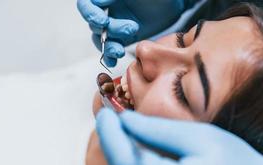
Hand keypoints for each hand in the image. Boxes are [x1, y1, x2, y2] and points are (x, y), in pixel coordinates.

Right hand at [77, 0, 194, 66]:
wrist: (175, 4)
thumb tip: (98, 1)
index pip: (87, 5)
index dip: (90, 14)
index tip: (102, 20)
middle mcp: (109, 11)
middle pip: (96, 25)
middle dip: (111, 30)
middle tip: (131, 29)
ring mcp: (116, 25)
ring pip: (102, 39)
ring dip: (109, 47)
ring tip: (121, 50)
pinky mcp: (124, 38)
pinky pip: (112, 48)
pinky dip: (110, 56)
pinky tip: (114, 60)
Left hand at [96, 108, 262, 164]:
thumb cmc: (233, 163)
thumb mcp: (198, 138)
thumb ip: (157, 131)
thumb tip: (125, 119)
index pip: (125, 161)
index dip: (109, 135)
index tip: (104, 112)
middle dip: (110, 139)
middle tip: (107, 113)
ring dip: (117, 147)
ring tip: (115, 123)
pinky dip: (128, 157)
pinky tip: (130, 140)